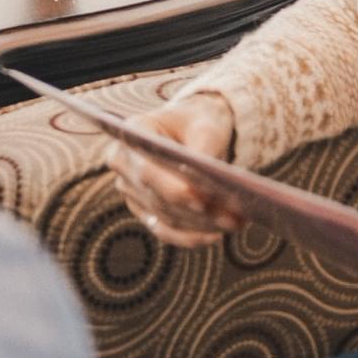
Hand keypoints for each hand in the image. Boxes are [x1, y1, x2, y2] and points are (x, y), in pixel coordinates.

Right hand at [105, 91, 246, 247]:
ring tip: (235, 224)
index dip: (172, 189)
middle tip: (234, 218)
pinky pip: (164, 229)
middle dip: (198, 212)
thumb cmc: (197, 121)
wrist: (190, 127)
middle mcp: (123, 164)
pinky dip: (189, 237)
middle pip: (158, 198)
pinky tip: (214, 236)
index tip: (203, 202)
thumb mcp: (205, 124)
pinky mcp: (143, 209)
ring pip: (165, 216)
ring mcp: (130, 189)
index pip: (146, 170)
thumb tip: (207, 177)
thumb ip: (204, 147)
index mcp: (131, 135)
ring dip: (201, 225)